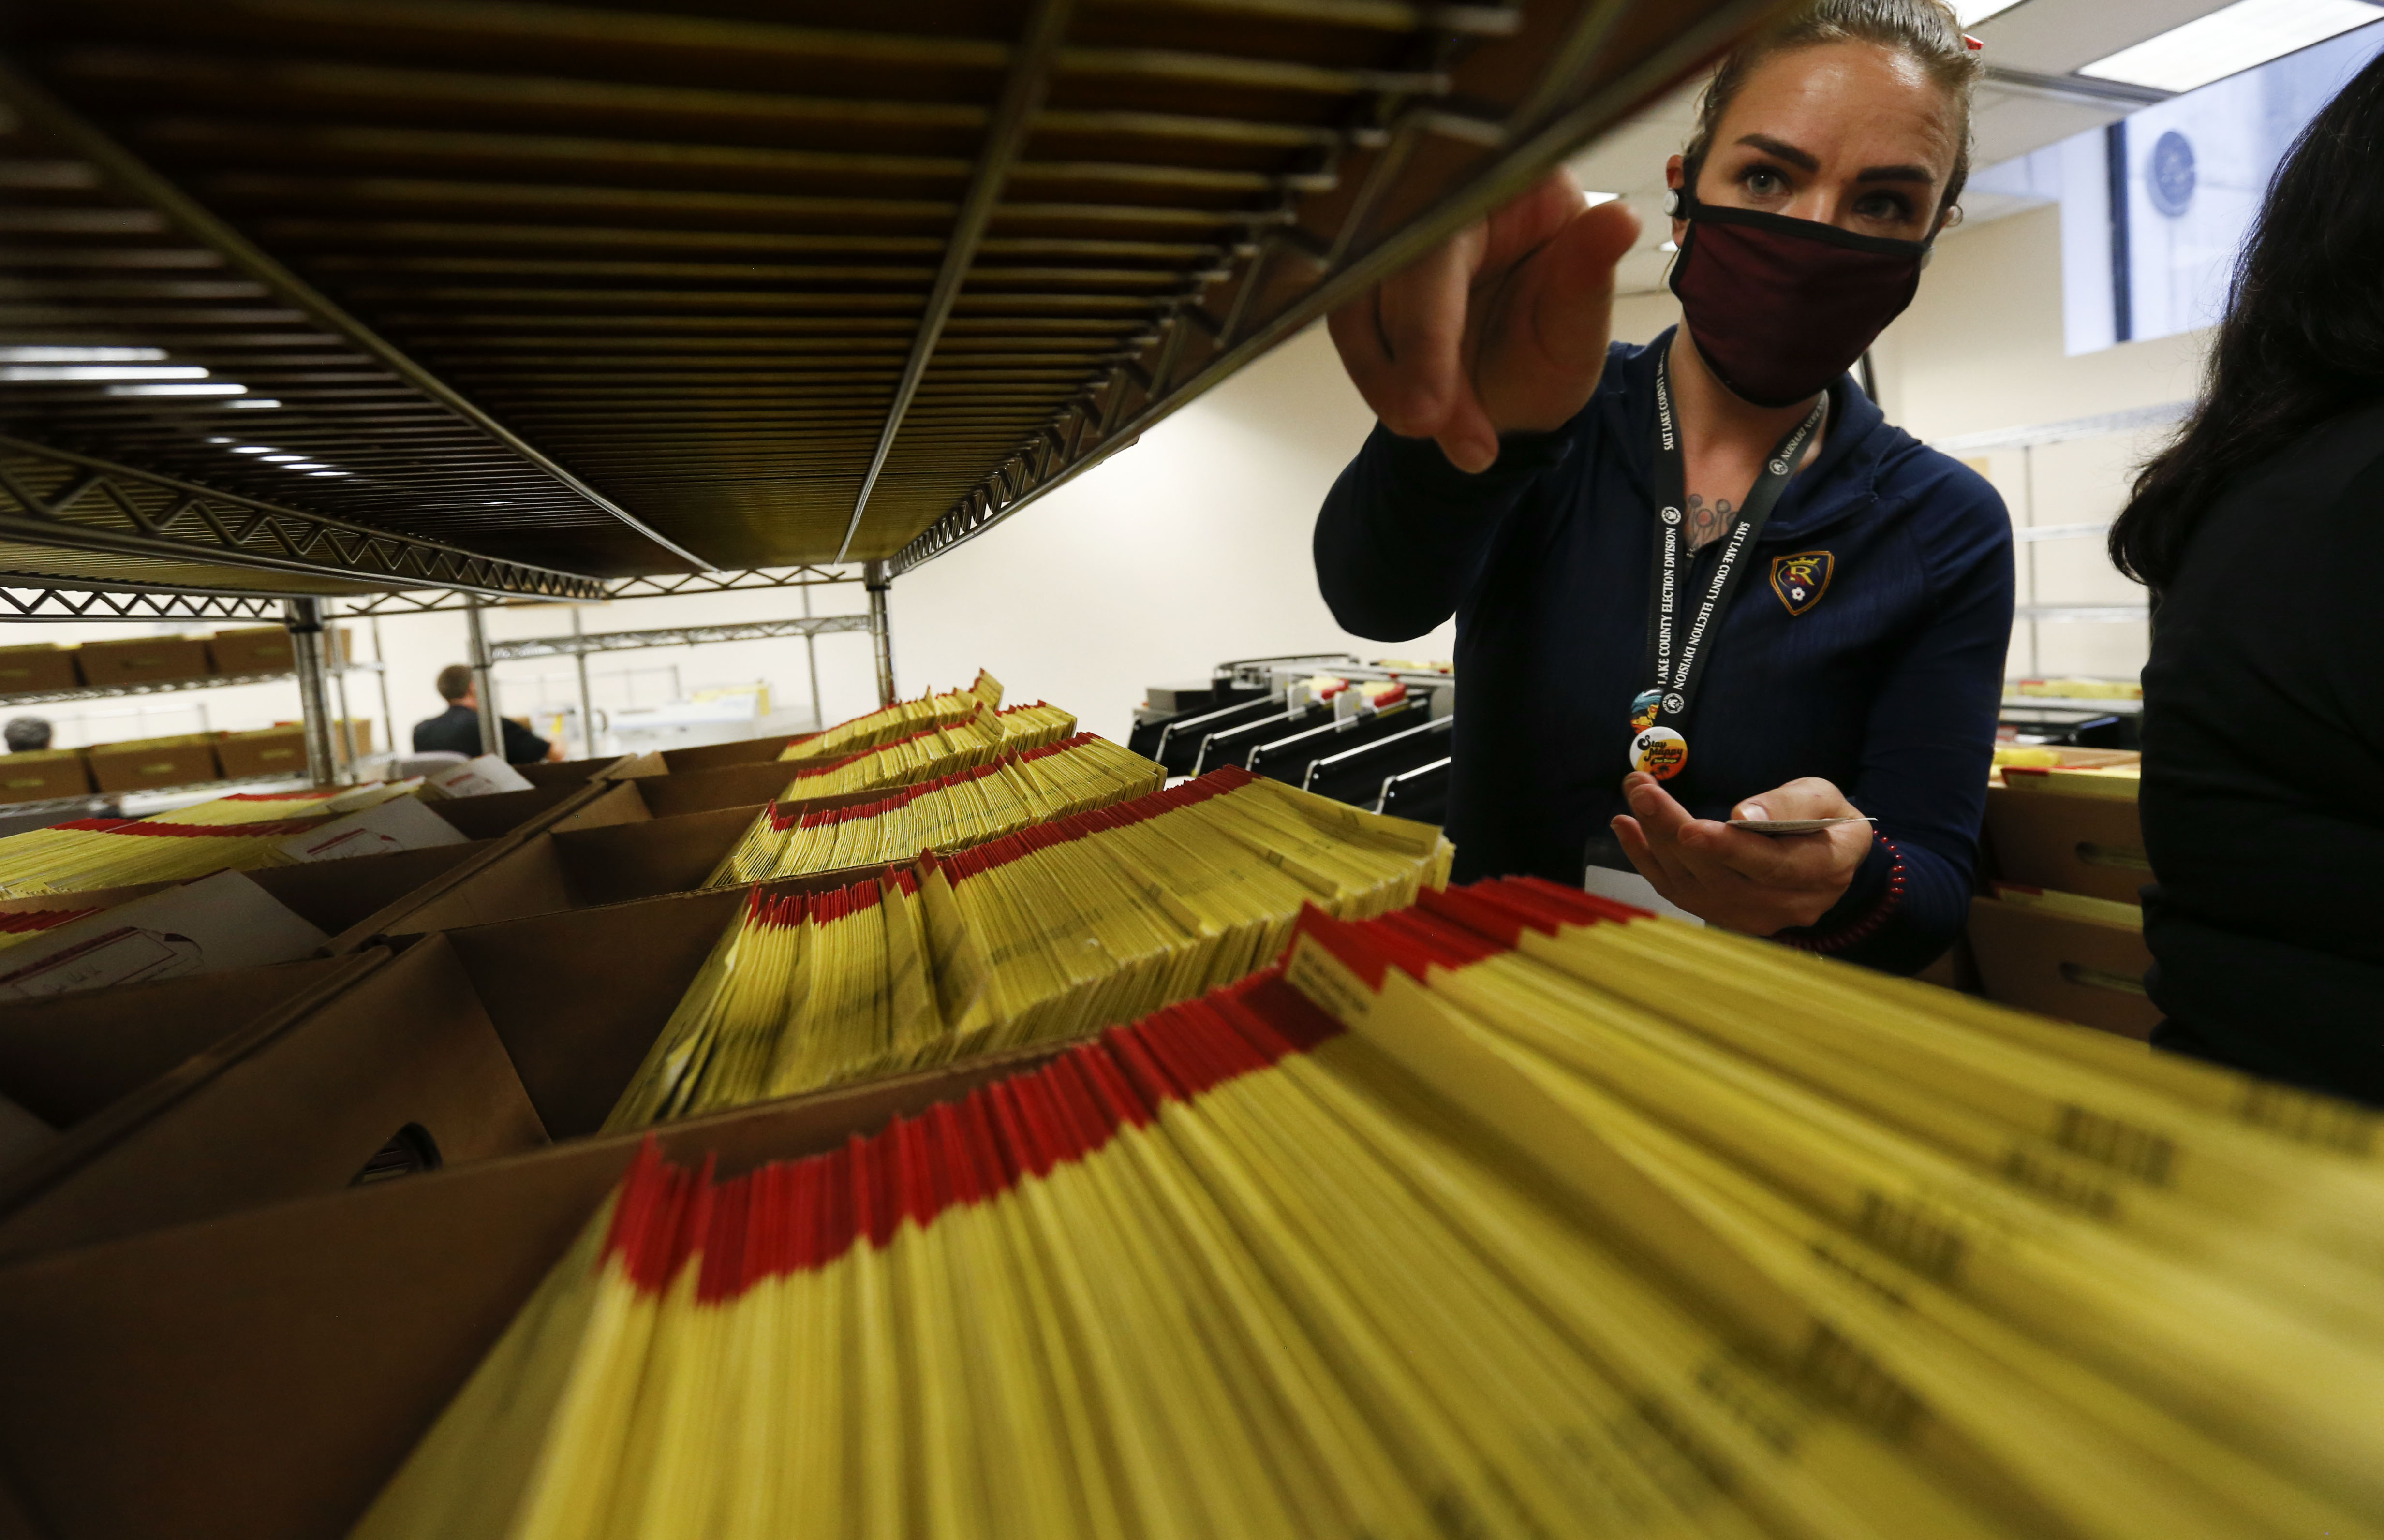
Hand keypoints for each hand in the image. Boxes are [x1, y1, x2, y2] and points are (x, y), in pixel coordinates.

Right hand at [1327, 170, 1639, 473]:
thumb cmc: (1553, 344)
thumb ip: (1589, 277)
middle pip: (1388, 271)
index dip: (1428, 325)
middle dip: (1407, 364)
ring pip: (1355, 303)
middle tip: (1431, 428)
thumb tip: (1620, 221)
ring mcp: (1396, 235)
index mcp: (1507, 183)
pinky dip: (1377, 379)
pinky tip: (1416, 415)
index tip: (1430, 406)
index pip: (1444, 242)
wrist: (1519, 387)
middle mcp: (1443, 198)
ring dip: (1385, 380)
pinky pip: (1347, 323)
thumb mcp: (1580, 323)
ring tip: (1440, 434)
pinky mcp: (1367, 273)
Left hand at [1609, 774, 1872, 934]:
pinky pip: (1677, 892)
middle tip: (1643, 790)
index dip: (1729, 850)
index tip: (1690, 828)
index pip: (1773, 867)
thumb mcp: (1823, 797)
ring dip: (1655, 839)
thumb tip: (1744, 816)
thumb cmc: (1825, 819)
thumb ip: (1791, 805)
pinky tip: (1625, 826)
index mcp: (1824, 872)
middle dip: (1674, 831)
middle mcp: (1787, 905)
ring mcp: (1752, 917)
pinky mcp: (1722, 916)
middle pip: (1722, 877)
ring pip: (1694, 885)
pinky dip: (1646, 859)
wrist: (1825, 856)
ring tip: (1636, 793)